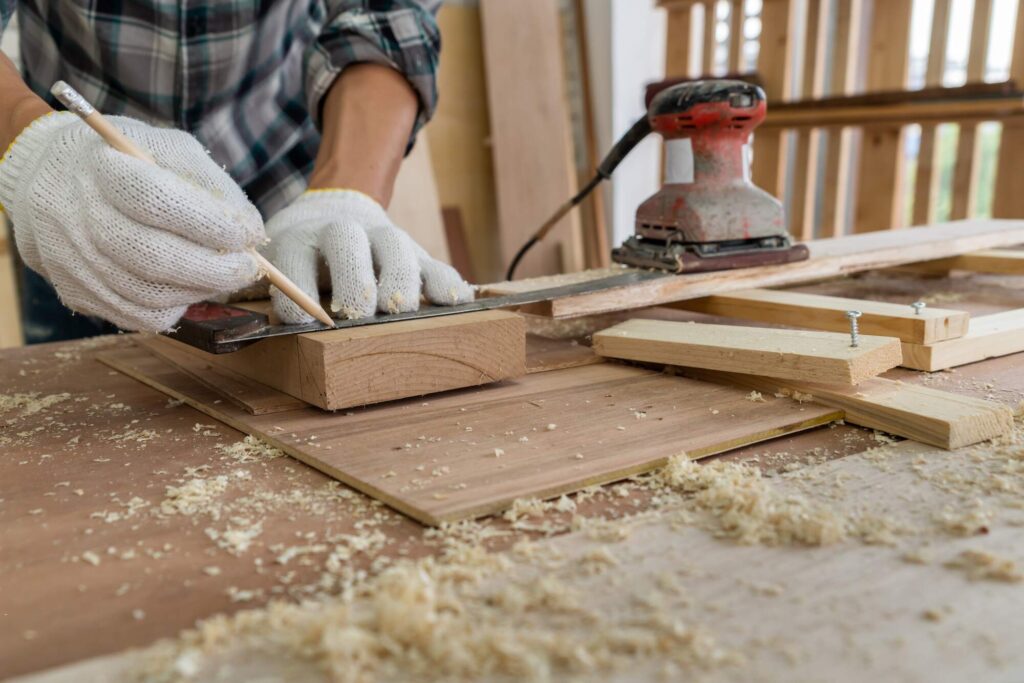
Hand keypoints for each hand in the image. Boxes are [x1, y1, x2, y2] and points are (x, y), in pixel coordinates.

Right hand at [0, 112, 264, 331]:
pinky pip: (137, 317)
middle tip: (248, 269)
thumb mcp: (165, 148)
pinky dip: (174, 309)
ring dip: (199, 291)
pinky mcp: (76, 292)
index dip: (210, 223)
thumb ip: (209, 183)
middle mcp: (78, 215)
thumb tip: (251, 231)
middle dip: (214, 269)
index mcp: (101, 168)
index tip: (249, 234)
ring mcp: (73, 259)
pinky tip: (188, 288)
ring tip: (222, 277)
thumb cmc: (124, 163)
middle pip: (152, 257)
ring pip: (148, 295)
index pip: (156, 200)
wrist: (47, 179)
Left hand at [264, 190, 472, 322]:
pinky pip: (438, 265)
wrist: (340, 207)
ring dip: (400, 281)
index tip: (302, 326)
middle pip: (350, 247)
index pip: (293, 263)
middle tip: (356, 313)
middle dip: (353, 281)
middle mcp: (342, 233)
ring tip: (400, 310)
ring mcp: (384, 239)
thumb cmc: (298, 255)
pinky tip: (456, 303)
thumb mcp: (268, 262)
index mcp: (297, 239)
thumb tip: (213, 326)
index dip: (296, 297)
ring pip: (397, 250)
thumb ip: (250, 288)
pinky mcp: (417, 252)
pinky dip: (447, 284)